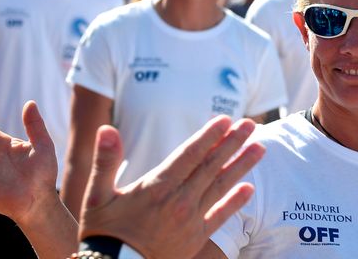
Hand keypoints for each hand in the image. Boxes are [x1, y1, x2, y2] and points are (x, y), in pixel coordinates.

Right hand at [79, 115, 264, 258]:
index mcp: (157, 187)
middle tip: (250, 125)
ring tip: (260, 148)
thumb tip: (106, 129)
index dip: (209, 135)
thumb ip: (106, 160)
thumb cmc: (104, 231)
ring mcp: (190, 220)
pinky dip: (236, 202)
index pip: (190, 154)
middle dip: (232, 143)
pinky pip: (220, 216)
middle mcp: (179, 201)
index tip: (225, 120)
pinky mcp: (196, 238)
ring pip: (221, 187)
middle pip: (211, 166)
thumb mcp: (98, 194)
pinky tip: (250, 189)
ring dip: (242, 166)